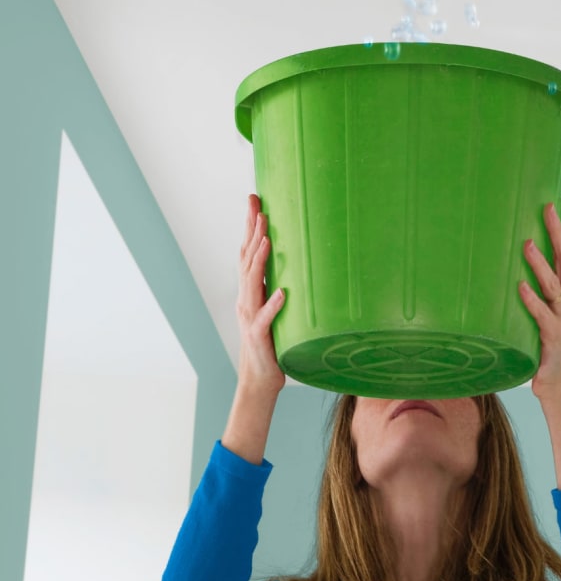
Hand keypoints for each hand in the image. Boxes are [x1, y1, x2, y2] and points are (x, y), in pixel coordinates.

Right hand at [236, 193, 286, 394]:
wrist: (259, 380)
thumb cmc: (271, 343)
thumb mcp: (274, 309)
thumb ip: (277, 286)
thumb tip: (295, 262)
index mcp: (250, 291)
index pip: (248, 251)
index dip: (251, 225)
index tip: (255, 200)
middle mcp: (246, 299)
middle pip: (246, 258)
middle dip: (252, 230)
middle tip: (257, 205)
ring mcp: (250, 316)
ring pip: (251, 282)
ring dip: (259, 259)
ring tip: (267, 237)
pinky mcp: (259, 336)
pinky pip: (266, 318)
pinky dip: (273, 304)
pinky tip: (282, 293)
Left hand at [518, 198, 560, 400]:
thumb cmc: (551, 347)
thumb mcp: (550, 313)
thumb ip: (541, 290)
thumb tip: (519, 264)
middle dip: (559, 232)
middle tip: (547, 206)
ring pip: (553, 285)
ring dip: (541, 263)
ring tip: (527, 242)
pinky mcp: (553, 339)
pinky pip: (541, 316)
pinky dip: (531, 300)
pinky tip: (520, 286)